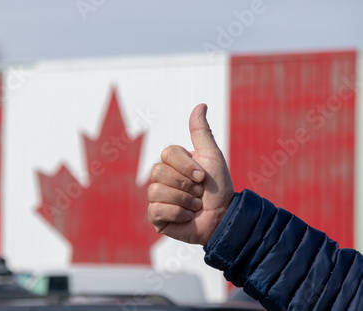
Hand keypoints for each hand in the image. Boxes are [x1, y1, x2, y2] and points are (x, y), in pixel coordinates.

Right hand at [147, 104, 234, 244]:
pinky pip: (156, 209)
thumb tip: (201, 104)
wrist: (224, 217)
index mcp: (172, 162)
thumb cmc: (219, 188)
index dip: (186, 166)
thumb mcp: (212, 157)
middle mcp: (161, 178)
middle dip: (185, 185)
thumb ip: (202, 132)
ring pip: (156, 190)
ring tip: (195, 206)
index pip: (167, 154)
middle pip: (158, 172)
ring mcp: (156, 197)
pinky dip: (177, 214)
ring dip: (183, 200)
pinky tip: (187, 217)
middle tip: (199, 193)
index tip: (202, 177)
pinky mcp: (156, 217)